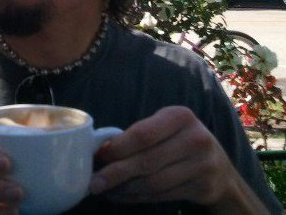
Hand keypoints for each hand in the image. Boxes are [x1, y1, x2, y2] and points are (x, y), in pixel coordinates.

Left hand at [89, 106, 236, 205]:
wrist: (219, 167)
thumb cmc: (180, 139)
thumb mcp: (166, 126)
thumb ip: (140, 133)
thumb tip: (103, 149)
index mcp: (180, 116)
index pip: (143, 134)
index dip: (119, 147)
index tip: (99, 156)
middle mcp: (195, 138)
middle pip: (146, 161)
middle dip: (115, 173)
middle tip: (93, 182)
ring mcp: (202, 165)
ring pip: (153, 182)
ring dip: (124, 189)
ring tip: (105, 190)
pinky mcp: (203, 188)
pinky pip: (162, 195)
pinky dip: (138, 197)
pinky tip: (122, 196)